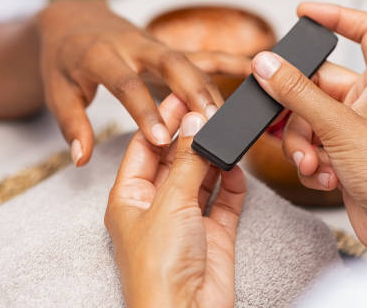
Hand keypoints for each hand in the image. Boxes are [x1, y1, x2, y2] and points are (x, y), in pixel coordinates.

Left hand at [38, 0, 250, 165]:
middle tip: (211, 120)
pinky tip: (252, 69)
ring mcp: (155, 45)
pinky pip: (201, 54)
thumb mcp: (57, 92)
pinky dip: (227, 61)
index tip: (160, 139)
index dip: (143, 110)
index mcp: (100, 56)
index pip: (126, 84)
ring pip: (190, 62)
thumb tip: (81, 158)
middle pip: (169, 64)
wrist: (74, 20)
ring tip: (232, 116)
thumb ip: (72, 124)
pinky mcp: (168, 48)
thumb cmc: (64, 60)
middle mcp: (133, 46)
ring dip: (212, 87)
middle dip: (193, 91)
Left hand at [105, 94, 245, 307]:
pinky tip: (236, 166)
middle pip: (175, 159)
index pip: (144, 147)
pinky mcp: (214, 233)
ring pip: (202, 177)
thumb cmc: (159, 269)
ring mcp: (187, 220)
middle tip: (210, 108)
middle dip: (192, 135)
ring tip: (225, 131)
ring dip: (214, 157)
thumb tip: (196, 123)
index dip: (161, 121)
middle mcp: (157, 206)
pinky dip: (232, 183)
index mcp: (130, 198)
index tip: (180, 96)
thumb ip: (187, 161)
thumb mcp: (170, 203)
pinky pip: (225, 199)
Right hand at [251, 2, 366, 249]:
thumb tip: (267, 64)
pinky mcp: (344, 152)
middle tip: (290, 126)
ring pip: (308, 118)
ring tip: (314, 164)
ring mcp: (354, 127)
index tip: (305, 13)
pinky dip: (312, 161)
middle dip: (299, 113)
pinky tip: (325, 177)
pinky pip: (313, 143)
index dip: (337, 15)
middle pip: (317, 84)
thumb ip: (297, 93)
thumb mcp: (337, 126)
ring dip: (303, 144)